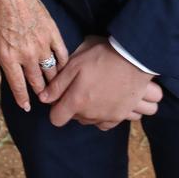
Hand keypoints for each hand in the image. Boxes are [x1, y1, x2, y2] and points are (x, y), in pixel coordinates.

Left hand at [0, 0, 68, 110]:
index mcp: (8, 57)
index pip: (18, 86)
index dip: (23, 99)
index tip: (27, 106)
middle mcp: (26, 55)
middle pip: (37, 82)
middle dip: (40, 92)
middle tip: (43, 98)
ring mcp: (41, 44)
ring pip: (51, 71)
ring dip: (53, 81)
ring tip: (54, 87)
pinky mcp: (52, 32)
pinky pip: (62, 54)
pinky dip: (63, 63)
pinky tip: (63, 68)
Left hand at [39, 36, 161, 128]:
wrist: (134, 59)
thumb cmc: (102, 56)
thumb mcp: (75, 63)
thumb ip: (58, 84)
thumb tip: (44, 98)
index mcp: (77, 101)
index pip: (56, 118)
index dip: (55, 107)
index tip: (60, 95)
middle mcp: (91, 114)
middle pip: (74, 118)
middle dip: (72, 105)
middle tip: (79, 86)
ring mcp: (107, 117)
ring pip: (89, 120)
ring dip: (87, 110)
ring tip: (94, 90)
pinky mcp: (121, 116)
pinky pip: (105, 123)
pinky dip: (102, 115)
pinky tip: (104, 100)